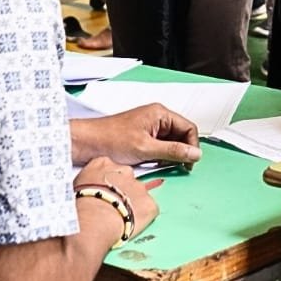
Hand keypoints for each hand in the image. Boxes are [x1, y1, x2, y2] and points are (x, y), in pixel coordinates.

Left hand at [70, 104, 202, 167]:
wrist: (86, 143)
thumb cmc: (110, 140)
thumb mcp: (146, 148)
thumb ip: (173, 151)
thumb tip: (195, 154)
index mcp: (160, 114)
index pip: (188, 128)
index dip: (192, 146)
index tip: (190, 162)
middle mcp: (156, 119)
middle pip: (180, 136)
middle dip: (180, 152)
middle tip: (178, 167)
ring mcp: (149, 129)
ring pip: (169, 144)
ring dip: (168, 156)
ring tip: (160, 165)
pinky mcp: (142, 138)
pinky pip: (158, 148)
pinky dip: (158, 158)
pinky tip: (151, 164)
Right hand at [73, 156, 162, 237]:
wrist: (94, 221)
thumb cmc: (79, 206)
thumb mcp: (75, 185)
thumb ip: (87, 181)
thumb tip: (86, 189)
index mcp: (104, 163)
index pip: (109, 168)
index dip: (106, 183)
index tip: (103, 193)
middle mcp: (125, 171)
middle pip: (126, 179)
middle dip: (122, 192)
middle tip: (111, 206)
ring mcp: (140, 187)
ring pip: (139, 195)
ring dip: (132, 204)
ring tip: (118, 218)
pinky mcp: (150, 204)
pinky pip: (149, 210)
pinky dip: (143, 218)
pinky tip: (129, 225)